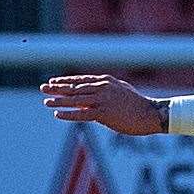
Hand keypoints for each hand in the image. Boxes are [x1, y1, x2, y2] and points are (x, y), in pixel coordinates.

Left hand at [40, 75, 164, 134]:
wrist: (150, 113)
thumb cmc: (136, 104)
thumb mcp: (119, 91)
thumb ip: (103, 92)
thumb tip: (89, 98)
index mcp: (105, 81)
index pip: (80, 80)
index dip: (65, 81)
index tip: (52, 82)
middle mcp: (102, 88)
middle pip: (74, 87)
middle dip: (57, 88)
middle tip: (43, 88)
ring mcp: (102, 100)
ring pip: (75, 99)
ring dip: (59, 100)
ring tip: (46, 101)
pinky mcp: (104, 113)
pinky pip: (82, 114)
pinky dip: (69, 114)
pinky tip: (57, 114)